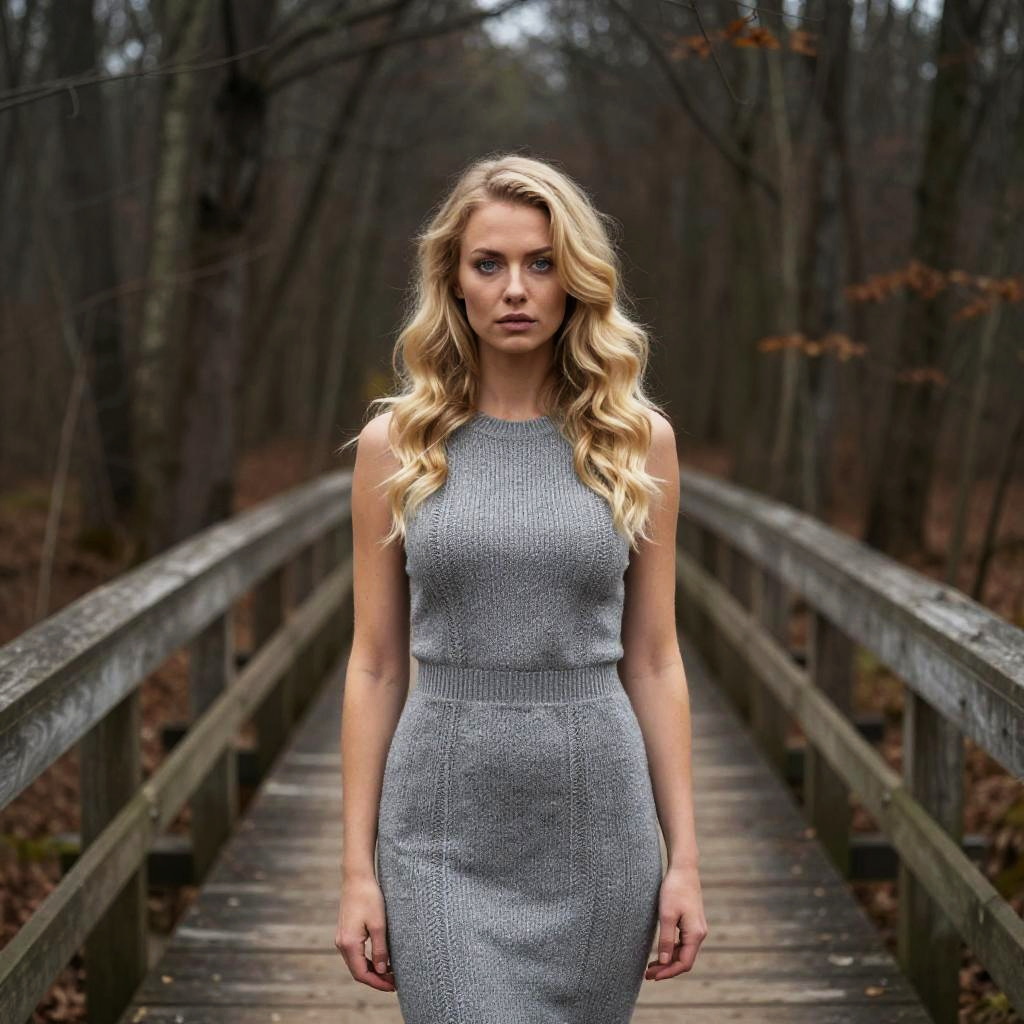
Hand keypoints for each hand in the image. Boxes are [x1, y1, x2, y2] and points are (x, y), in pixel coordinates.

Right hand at [335, 873, 395, 991]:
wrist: (357, 877)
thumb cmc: (369, 897)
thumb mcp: (379, 925)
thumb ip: (380, 950)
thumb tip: (382, 971)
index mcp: (349, 944)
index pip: (362, 974)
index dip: (378, 983)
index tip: (393, 987)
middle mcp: (342, 944)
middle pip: (358, 971)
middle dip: (376, 979)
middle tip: (394, 982)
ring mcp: (341, 938)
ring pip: (356, 963)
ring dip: (372, 970)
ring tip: (390, 973)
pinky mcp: (345, 932)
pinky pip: (355, 954)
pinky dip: (367, 960)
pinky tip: (380, 959)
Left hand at [645, 863, 707, 980]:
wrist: (684, 869)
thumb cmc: (674, 889)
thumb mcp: (666, 915)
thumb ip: (666, 940)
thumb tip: (665, 963)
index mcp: (695, 934)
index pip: (684, 963)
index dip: (669, 972)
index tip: (653, 977)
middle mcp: (699, 933)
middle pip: (684, 960)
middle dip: (667, 969)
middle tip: (647, 975)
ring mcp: (696, 928)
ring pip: (684, 952)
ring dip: (669, 961)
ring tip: (650, 967)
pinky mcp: (691, 922)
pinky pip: (683, 943)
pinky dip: (672, 951)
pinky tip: (660, 952)